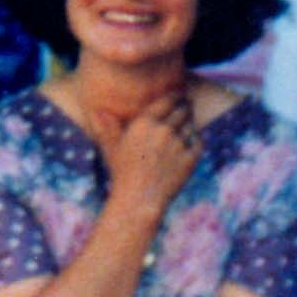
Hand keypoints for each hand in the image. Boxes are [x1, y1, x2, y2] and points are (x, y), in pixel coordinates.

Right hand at [105, 90, 202, 214]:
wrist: (138, 200)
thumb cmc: (122, 173)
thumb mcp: (111, 148)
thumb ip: (107, 127)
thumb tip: (98, 112)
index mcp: (144, 123)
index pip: (167, 101)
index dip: (176, 97)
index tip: (179, 96)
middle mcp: (163, 130)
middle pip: (183, 110)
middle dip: (186, 108)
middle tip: (187, 107)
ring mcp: (178, 143)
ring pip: (191, 125)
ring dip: (190, 124)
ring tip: (187, 126)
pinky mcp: (191, 158)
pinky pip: (198, 142)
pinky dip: (195, 141)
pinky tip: (189, 144)